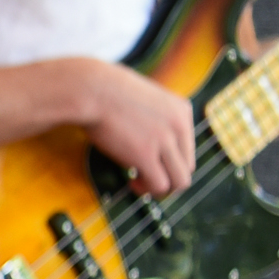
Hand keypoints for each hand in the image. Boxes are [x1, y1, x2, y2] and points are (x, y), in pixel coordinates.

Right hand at [73, 57, 196, 194]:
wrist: (90, 89)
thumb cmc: (104, 91)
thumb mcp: (141, 97)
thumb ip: (152, 114)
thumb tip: (144, 132)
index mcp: (181, 110)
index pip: (188, 147)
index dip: (169, 161)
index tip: (149, 162)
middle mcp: (179, 126)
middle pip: (187, 167)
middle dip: (167, 177)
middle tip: (145, 177)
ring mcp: (164, 141)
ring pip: (179, 181)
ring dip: (161, 189)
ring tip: (139, 183)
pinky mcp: (145, 155)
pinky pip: (159, 185)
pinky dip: (147, 190)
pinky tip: (132, 182)